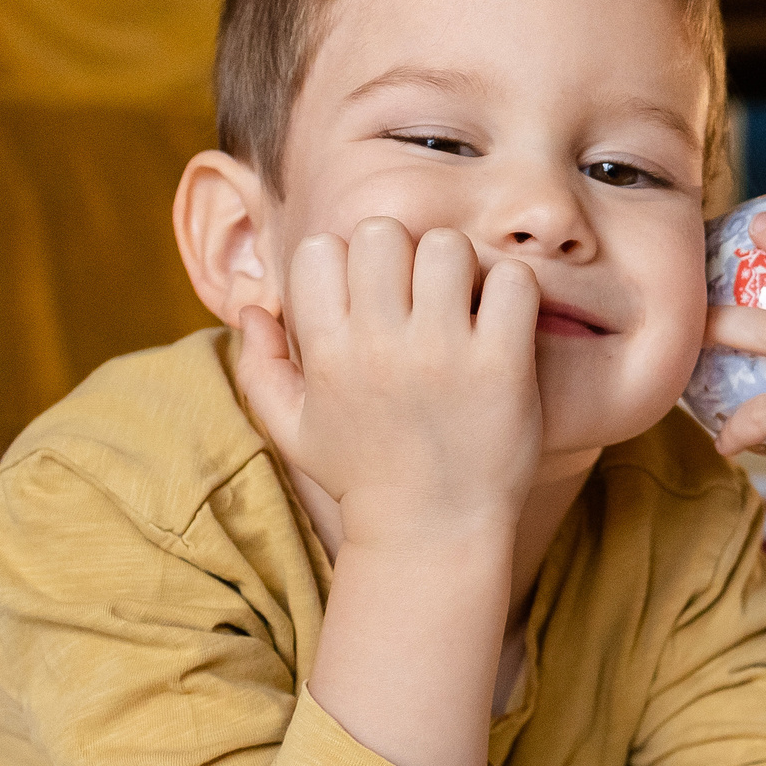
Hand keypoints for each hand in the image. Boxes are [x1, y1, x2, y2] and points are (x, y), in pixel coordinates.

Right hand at [235, 217, 543, 548]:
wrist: (434, 533)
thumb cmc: (365, 476)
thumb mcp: (294, 431)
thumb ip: (260, 369)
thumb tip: (252, 310)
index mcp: (327, 352)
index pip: (320, 249)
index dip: (346, 260)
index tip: (369, 296)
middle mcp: (379, 345)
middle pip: (382, 232)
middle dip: (402, 252)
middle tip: (421, 293)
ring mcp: (442, 353)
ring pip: (447, 246)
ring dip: (459, 267)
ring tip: (464, 305)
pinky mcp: (502, 366)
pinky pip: (511, 281)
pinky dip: (512, 291)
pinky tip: (504, 321)